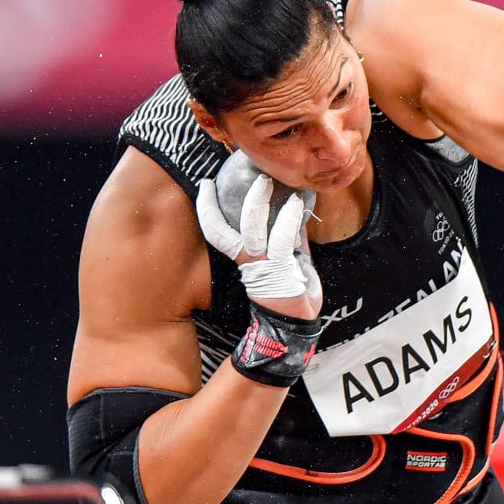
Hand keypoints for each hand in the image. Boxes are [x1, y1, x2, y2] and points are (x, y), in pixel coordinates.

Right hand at [197, 176, 322, 318]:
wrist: (297, 324)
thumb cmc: (291, 293)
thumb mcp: (287, 260)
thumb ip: (287, 238)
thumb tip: (292, 210)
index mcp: (243, 258)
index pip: (215, 232)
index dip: (206, 209)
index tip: (205, 185)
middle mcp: (247, 260)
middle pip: (220, 231)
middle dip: (217, 204)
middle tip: (228, 179)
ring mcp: (262, 264)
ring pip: (251, 229)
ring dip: (258, 202)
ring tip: (267, 180)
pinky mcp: (281, 268)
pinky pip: (283, 238)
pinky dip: (289, 218)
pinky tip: (297, 202)